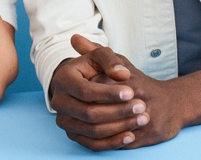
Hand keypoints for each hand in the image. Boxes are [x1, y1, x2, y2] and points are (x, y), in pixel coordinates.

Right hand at [49, 35, 149, 150]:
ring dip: (119, 127)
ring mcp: (64, 120)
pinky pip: (92, 144)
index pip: (85, 91)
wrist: (80, 82)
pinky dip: (113, 142)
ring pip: (92, 130)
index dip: (109, 93)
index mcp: (63, 79)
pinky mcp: (72, 134)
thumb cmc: (92, 67)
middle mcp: (58, 101)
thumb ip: (111, 60)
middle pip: (89, 113)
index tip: (131, 92)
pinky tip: (130, 135)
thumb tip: (122, 74)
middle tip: (141, 106)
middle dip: (118, 111)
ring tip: (141, 119)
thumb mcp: (100, 56)